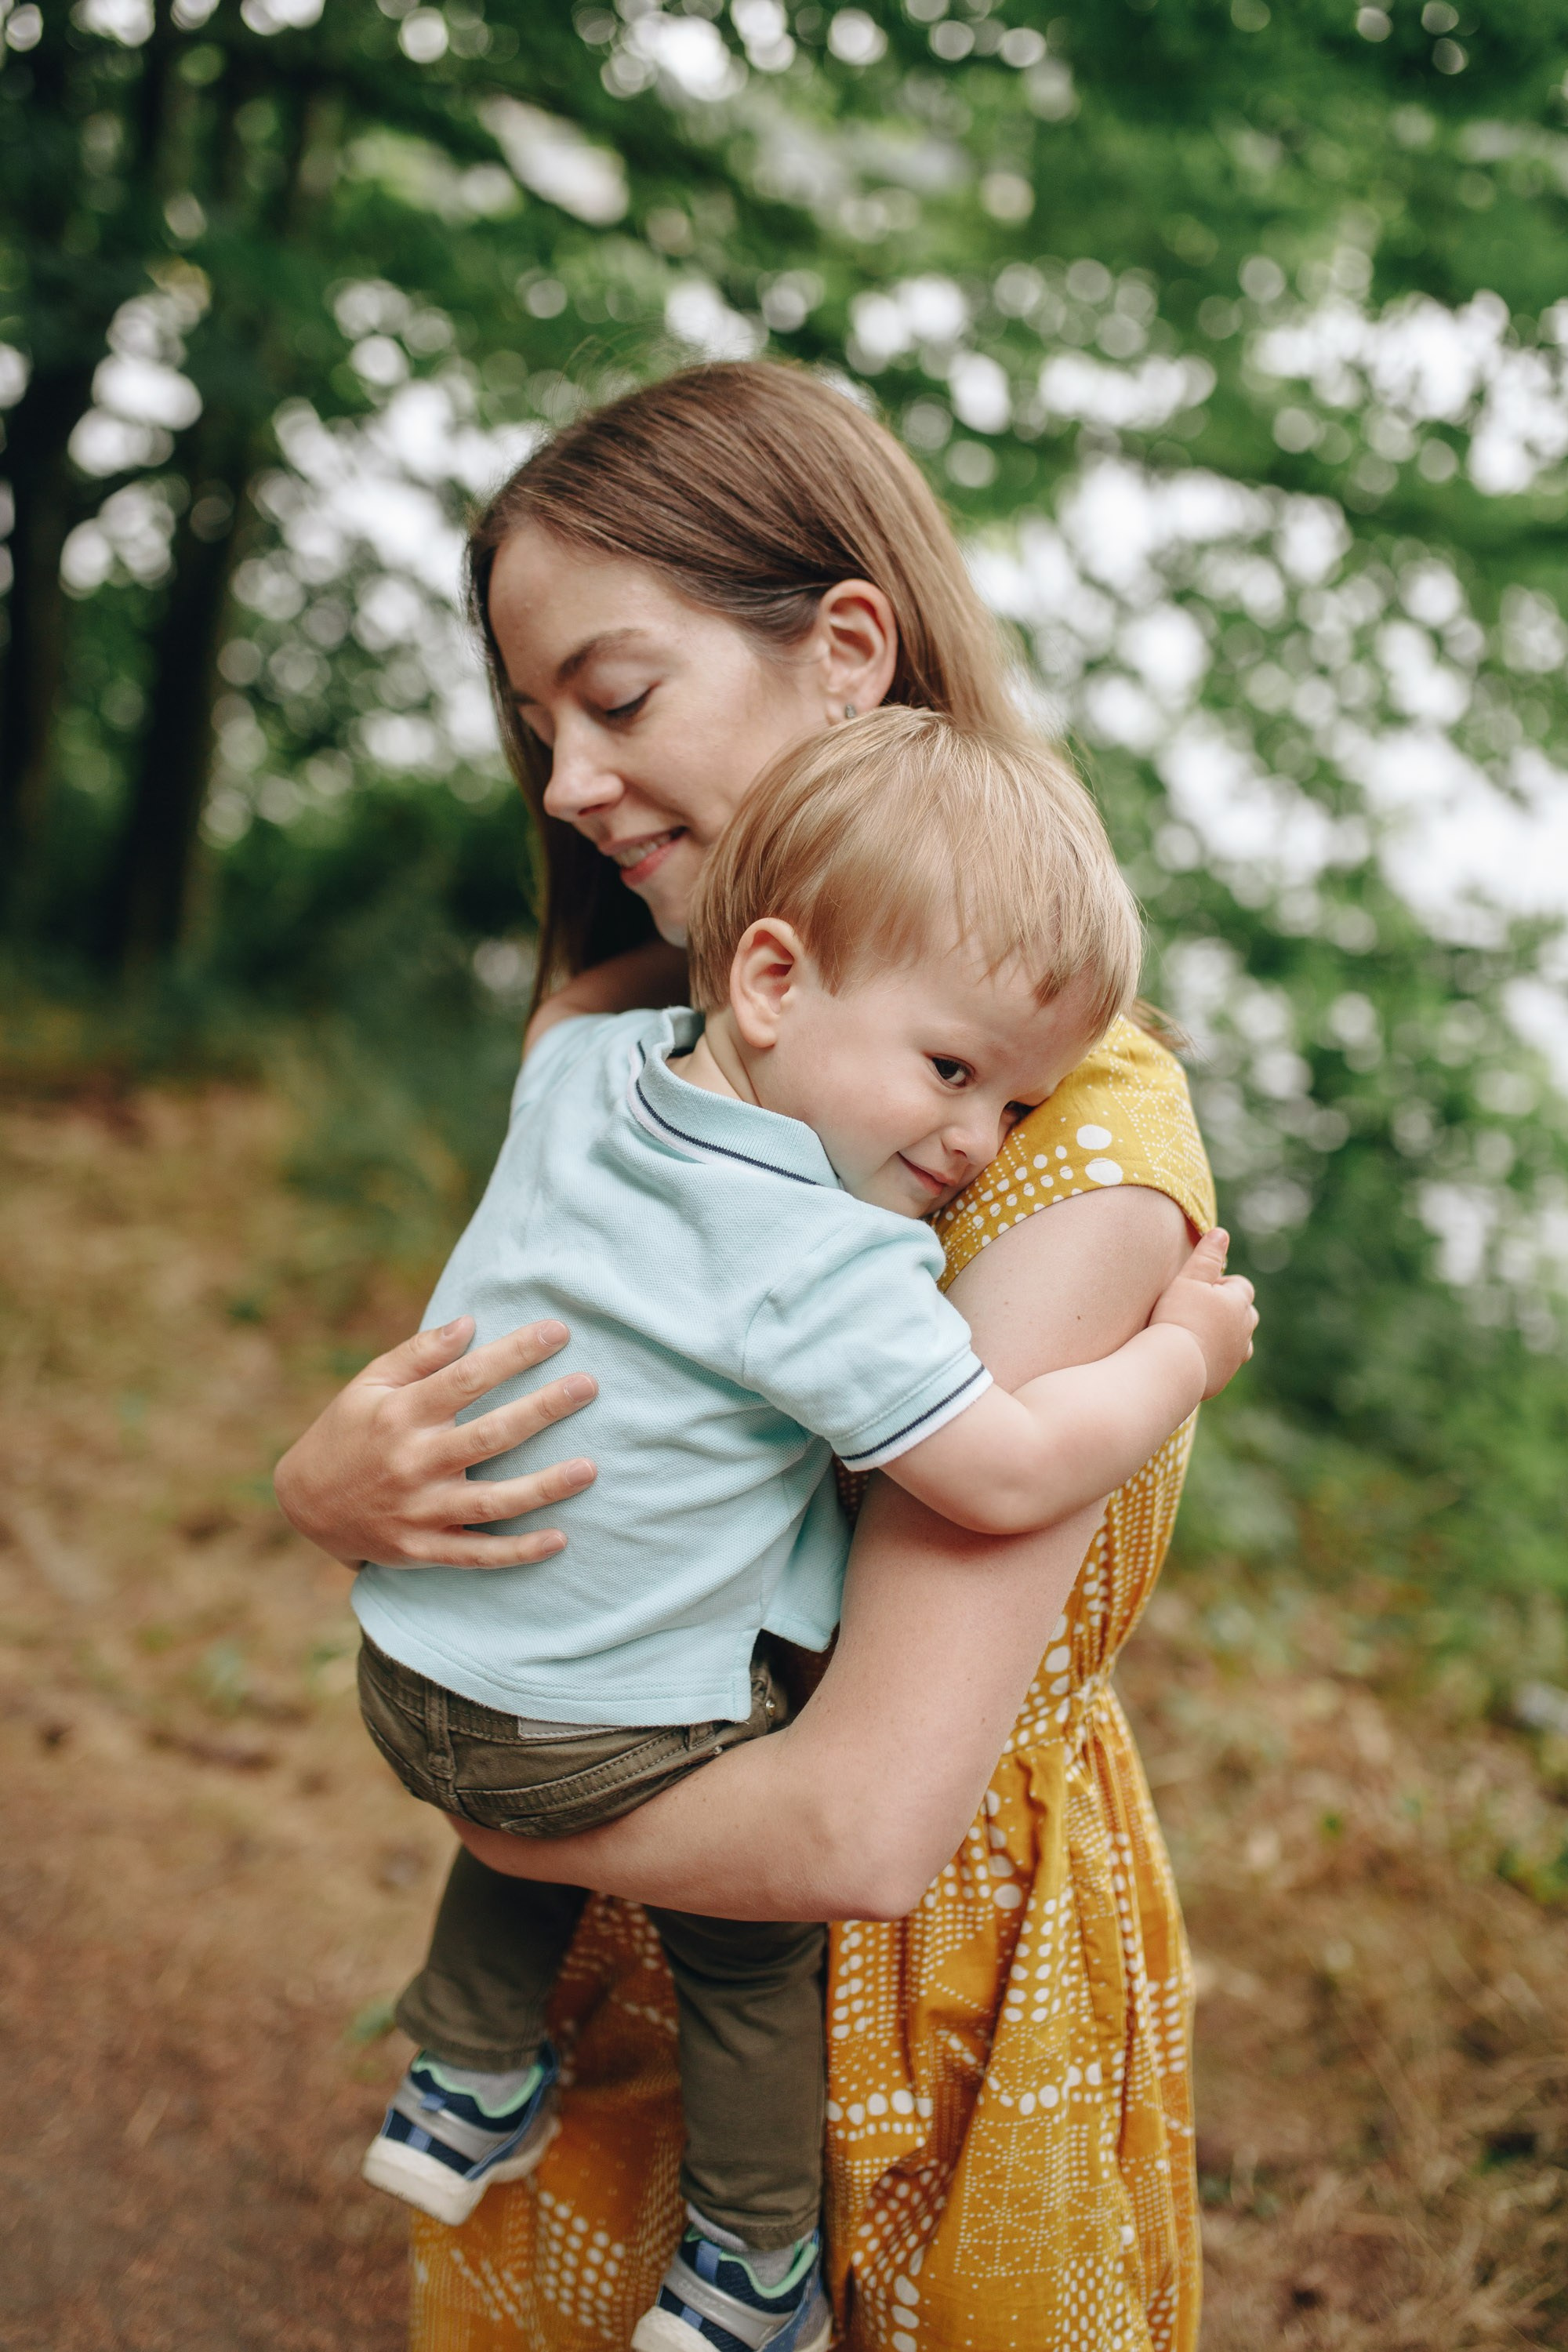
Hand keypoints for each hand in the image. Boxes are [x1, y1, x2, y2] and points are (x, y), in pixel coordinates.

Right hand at [273, 1317, 597, 1570]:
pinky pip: (477, 1555)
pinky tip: (559, 1539)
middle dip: (543, 1408)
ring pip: (492, 1502)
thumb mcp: (370, 1384)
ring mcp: (419, 1511)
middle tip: (589, 1385)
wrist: (306, 1504)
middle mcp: (413, 1463)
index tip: (558, 1331)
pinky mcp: (423, 1550)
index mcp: (401, 1414)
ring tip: (591, 1468)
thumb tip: (470, 1322)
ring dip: (544, 1487)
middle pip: (490, 1435)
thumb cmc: (350, 1431)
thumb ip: (420, 1354)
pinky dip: (518, 1552)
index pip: (467, 1377)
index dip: (515, 1352)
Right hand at [1149, 1228, 1256, 1399]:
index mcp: (1238, 1303)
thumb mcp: (1189, 1279)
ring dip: (1227, 1333)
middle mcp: (1244, 1330)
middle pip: (1246, 1313)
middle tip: (1198, 1308)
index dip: (1221, 1283)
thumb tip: (1221, 1233)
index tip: (1198, 1288)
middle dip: (1229, 1308)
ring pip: (1241, 1340)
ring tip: (1200, 1332)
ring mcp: (1236, 1355)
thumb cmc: (1178, 1317)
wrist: (1172, 1364)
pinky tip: (1195, 1353)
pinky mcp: (1224, 1376)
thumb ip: (1207, 1256)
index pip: (1241, 1286)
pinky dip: (1217, 1355)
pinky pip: (1227, 1362)